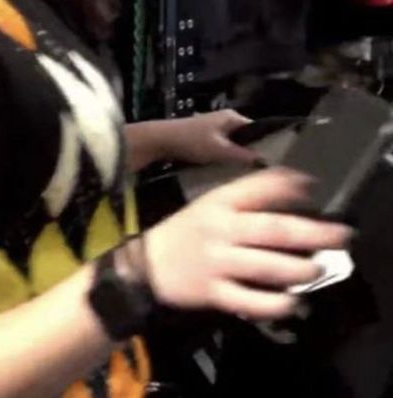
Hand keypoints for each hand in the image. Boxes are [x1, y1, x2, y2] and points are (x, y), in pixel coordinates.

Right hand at [142, 167, 352, 320]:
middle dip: (311, 233)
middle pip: (272, 230)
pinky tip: (293, 302)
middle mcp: (220, 230)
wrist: (148, 264)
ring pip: (265, 266)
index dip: (288, 185)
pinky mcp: (214, 292)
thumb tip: (294, 193)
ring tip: (317, 269)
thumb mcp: (211, 205)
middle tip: (340, 235)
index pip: (257, 188)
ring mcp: (217, 262)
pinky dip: (275, 303)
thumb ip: (247, 200)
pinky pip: (250, 301)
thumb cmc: (187, 230)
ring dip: (298, 269)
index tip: (314, 186)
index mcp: (219, 203)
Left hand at [160, 109, 257, 165]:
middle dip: (252, 152)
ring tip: (246, 172)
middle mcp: (226, 119)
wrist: (162, 140)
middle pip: (247, 137)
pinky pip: (224, 148)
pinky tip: (229, 169)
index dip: (266, 144)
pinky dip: (227, 157)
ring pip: (235, 144)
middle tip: (260, 170)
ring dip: (238, 156)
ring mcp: (216, 128)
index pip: (258, 128)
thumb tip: (265, 161)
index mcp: (232, 117)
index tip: (273, 161)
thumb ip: (242, 155)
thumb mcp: (219, 150)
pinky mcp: (207, 138)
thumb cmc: (191, 141)